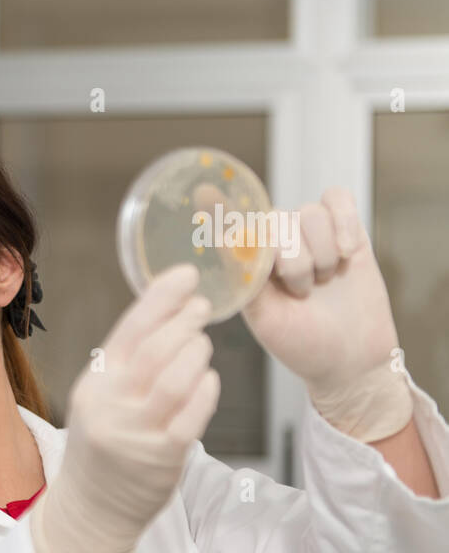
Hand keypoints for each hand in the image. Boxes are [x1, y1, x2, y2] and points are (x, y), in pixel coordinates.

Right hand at [29, 264, 219, 552]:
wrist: (93, 507)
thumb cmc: (104, 444)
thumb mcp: (101, 398)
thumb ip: (126, 364)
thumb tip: (167, 314)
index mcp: (94, 384)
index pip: (129, 330)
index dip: (160, 298)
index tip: (185, 274)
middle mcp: (112, 405)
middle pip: (157, 348)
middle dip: (186, 321)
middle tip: (202, 308)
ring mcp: (137, 432)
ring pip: (178, 377)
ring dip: (198, 352)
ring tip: (202, 345)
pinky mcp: (163, 457)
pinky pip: (194, 413)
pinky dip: (206, 389)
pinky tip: (208, 379)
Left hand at [241, 187, 411, 440]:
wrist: (349, 360)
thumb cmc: (302, 343)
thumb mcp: (264, 316)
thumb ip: (246, 279)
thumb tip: (225, 241)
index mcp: (250, 264)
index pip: (233, 226)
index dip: (218, 208)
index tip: (202, 192)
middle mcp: (277, 244)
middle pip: (277, 220)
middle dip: (293, 259)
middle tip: (302, 292)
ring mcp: (311, 235)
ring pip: (310, 214)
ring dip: (319, 253)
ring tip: (323, 282)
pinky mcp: (347, 230)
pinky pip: (339, 201)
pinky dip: (344, 223)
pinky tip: (346, 252)